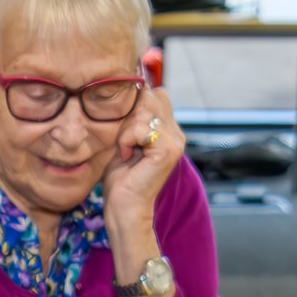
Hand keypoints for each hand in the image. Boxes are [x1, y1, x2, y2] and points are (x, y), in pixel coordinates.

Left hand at [103, 86, 184, 229]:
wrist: (123, 206)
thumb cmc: (120, 179)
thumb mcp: (124, 140)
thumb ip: (132, 118)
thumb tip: (136, 90)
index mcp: (168, 130)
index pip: (157, 95)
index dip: (136, 105)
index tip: (125, 132)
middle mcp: (176, 133)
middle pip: (151, 98)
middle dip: (129, 117)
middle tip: (125, 144)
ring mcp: (175, 141)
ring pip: (143, 112)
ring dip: (125, 132)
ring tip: (126, 152)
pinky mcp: (168, 150)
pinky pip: (139, 129)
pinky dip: (125, 141)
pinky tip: (127, 157)